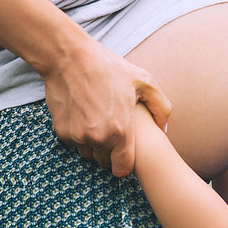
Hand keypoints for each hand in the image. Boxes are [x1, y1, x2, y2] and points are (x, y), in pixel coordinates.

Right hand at [41, 39, 170, 176]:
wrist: (69, 57)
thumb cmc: (109, 67)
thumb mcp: (143, 81)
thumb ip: (161, 107)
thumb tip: (165, 129)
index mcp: (120, 130)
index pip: (122, 169)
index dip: (125, 164)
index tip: (126, 152)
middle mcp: (98, 138)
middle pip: (105, 163)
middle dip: (110, 152)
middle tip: (113, 131)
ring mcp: (77, 136)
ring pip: (88, 154)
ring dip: (94, 145)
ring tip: (99, 121)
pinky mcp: (62, 131)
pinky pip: (74, 142)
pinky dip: (79, 135)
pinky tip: (84, 115)